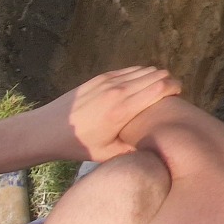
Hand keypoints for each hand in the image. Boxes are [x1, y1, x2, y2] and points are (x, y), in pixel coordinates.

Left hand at [43, 67, 181, 161]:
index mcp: (122, 110)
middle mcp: (118, 91)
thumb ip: (134, 149)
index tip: (178, 98)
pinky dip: (139, 75)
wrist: (46, 130)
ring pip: (144, 69)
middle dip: (169, 82)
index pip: (160, 87)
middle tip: (170, 96)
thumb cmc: (78, 145)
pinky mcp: (100, 77)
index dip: (175, 88)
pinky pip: (129, 70)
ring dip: (154, 77)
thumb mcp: (107, 154)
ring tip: (155, 92)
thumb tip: (157, 148)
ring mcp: (108, 81)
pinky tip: (137, 88)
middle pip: (157, 74)